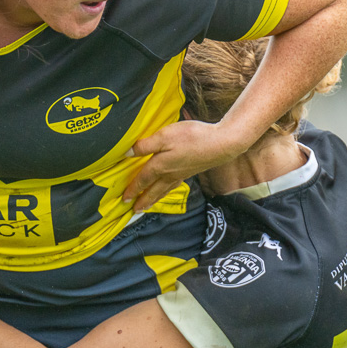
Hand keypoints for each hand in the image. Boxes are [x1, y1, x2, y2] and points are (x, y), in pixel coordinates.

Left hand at [124, 119, 248, 211]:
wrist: (221, 144)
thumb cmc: (192, 138)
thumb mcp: (163, 136)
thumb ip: (145, 145)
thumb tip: (126, 153)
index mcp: (160, 166)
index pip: (142, 180)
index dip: (132, 189)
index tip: (124, 199)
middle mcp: (170, 174)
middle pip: (153, 191)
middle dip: (143, 201)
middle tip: (135, 211)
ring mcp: (182, 174)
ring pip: (164, 190)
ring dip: (154, 199)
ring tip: (148, 205)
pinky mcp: (191, 171)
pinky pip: (174, 185)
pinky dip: (167, 191)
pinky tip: (169, 187)